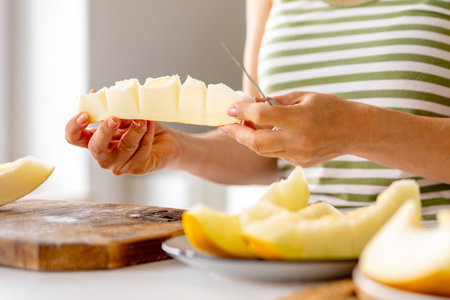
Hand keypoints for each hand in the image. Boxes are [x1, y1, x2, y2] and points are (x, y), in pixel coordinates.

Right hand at [65, 113, 180, 174]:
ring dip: (134, 130)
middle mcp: (103, 155)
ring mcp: (119, 164)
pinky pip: (141, 150)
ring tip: (142, 118)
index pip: (73, 137)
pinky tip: (150, 125)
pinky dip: (147, 135)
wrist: (165, 141)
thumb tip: (96, 94)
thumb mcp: (126, 114)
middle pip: (96, 148)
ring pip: (125, 148)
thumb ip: (112, 109)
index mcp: (94, 139)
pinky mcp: (137, 168)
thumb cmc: (141, 126)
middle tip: (114, 119)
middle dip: (105, 132)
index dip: (74, 127)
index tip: (84, 115)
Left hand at [219, 91, 363, 166]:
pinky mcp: (300, 163)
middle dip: (237, 134)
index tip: (232, 108)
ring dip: (248, 140)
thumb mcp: (303, 96)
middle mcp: (298, 140)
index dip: (242, 112)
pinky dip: (266, 144)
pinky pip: (275, 154)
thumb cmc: (330, 108)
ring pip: (263, 151)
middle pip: (256, 142)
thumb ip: (274, 102)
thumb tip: (250, 104)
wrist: (354, 130)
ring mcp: (299, 155)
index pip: (262, 116)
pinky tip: (264, 134)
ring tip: (240, 128)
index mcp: (300, 119)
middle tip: (225, 126)